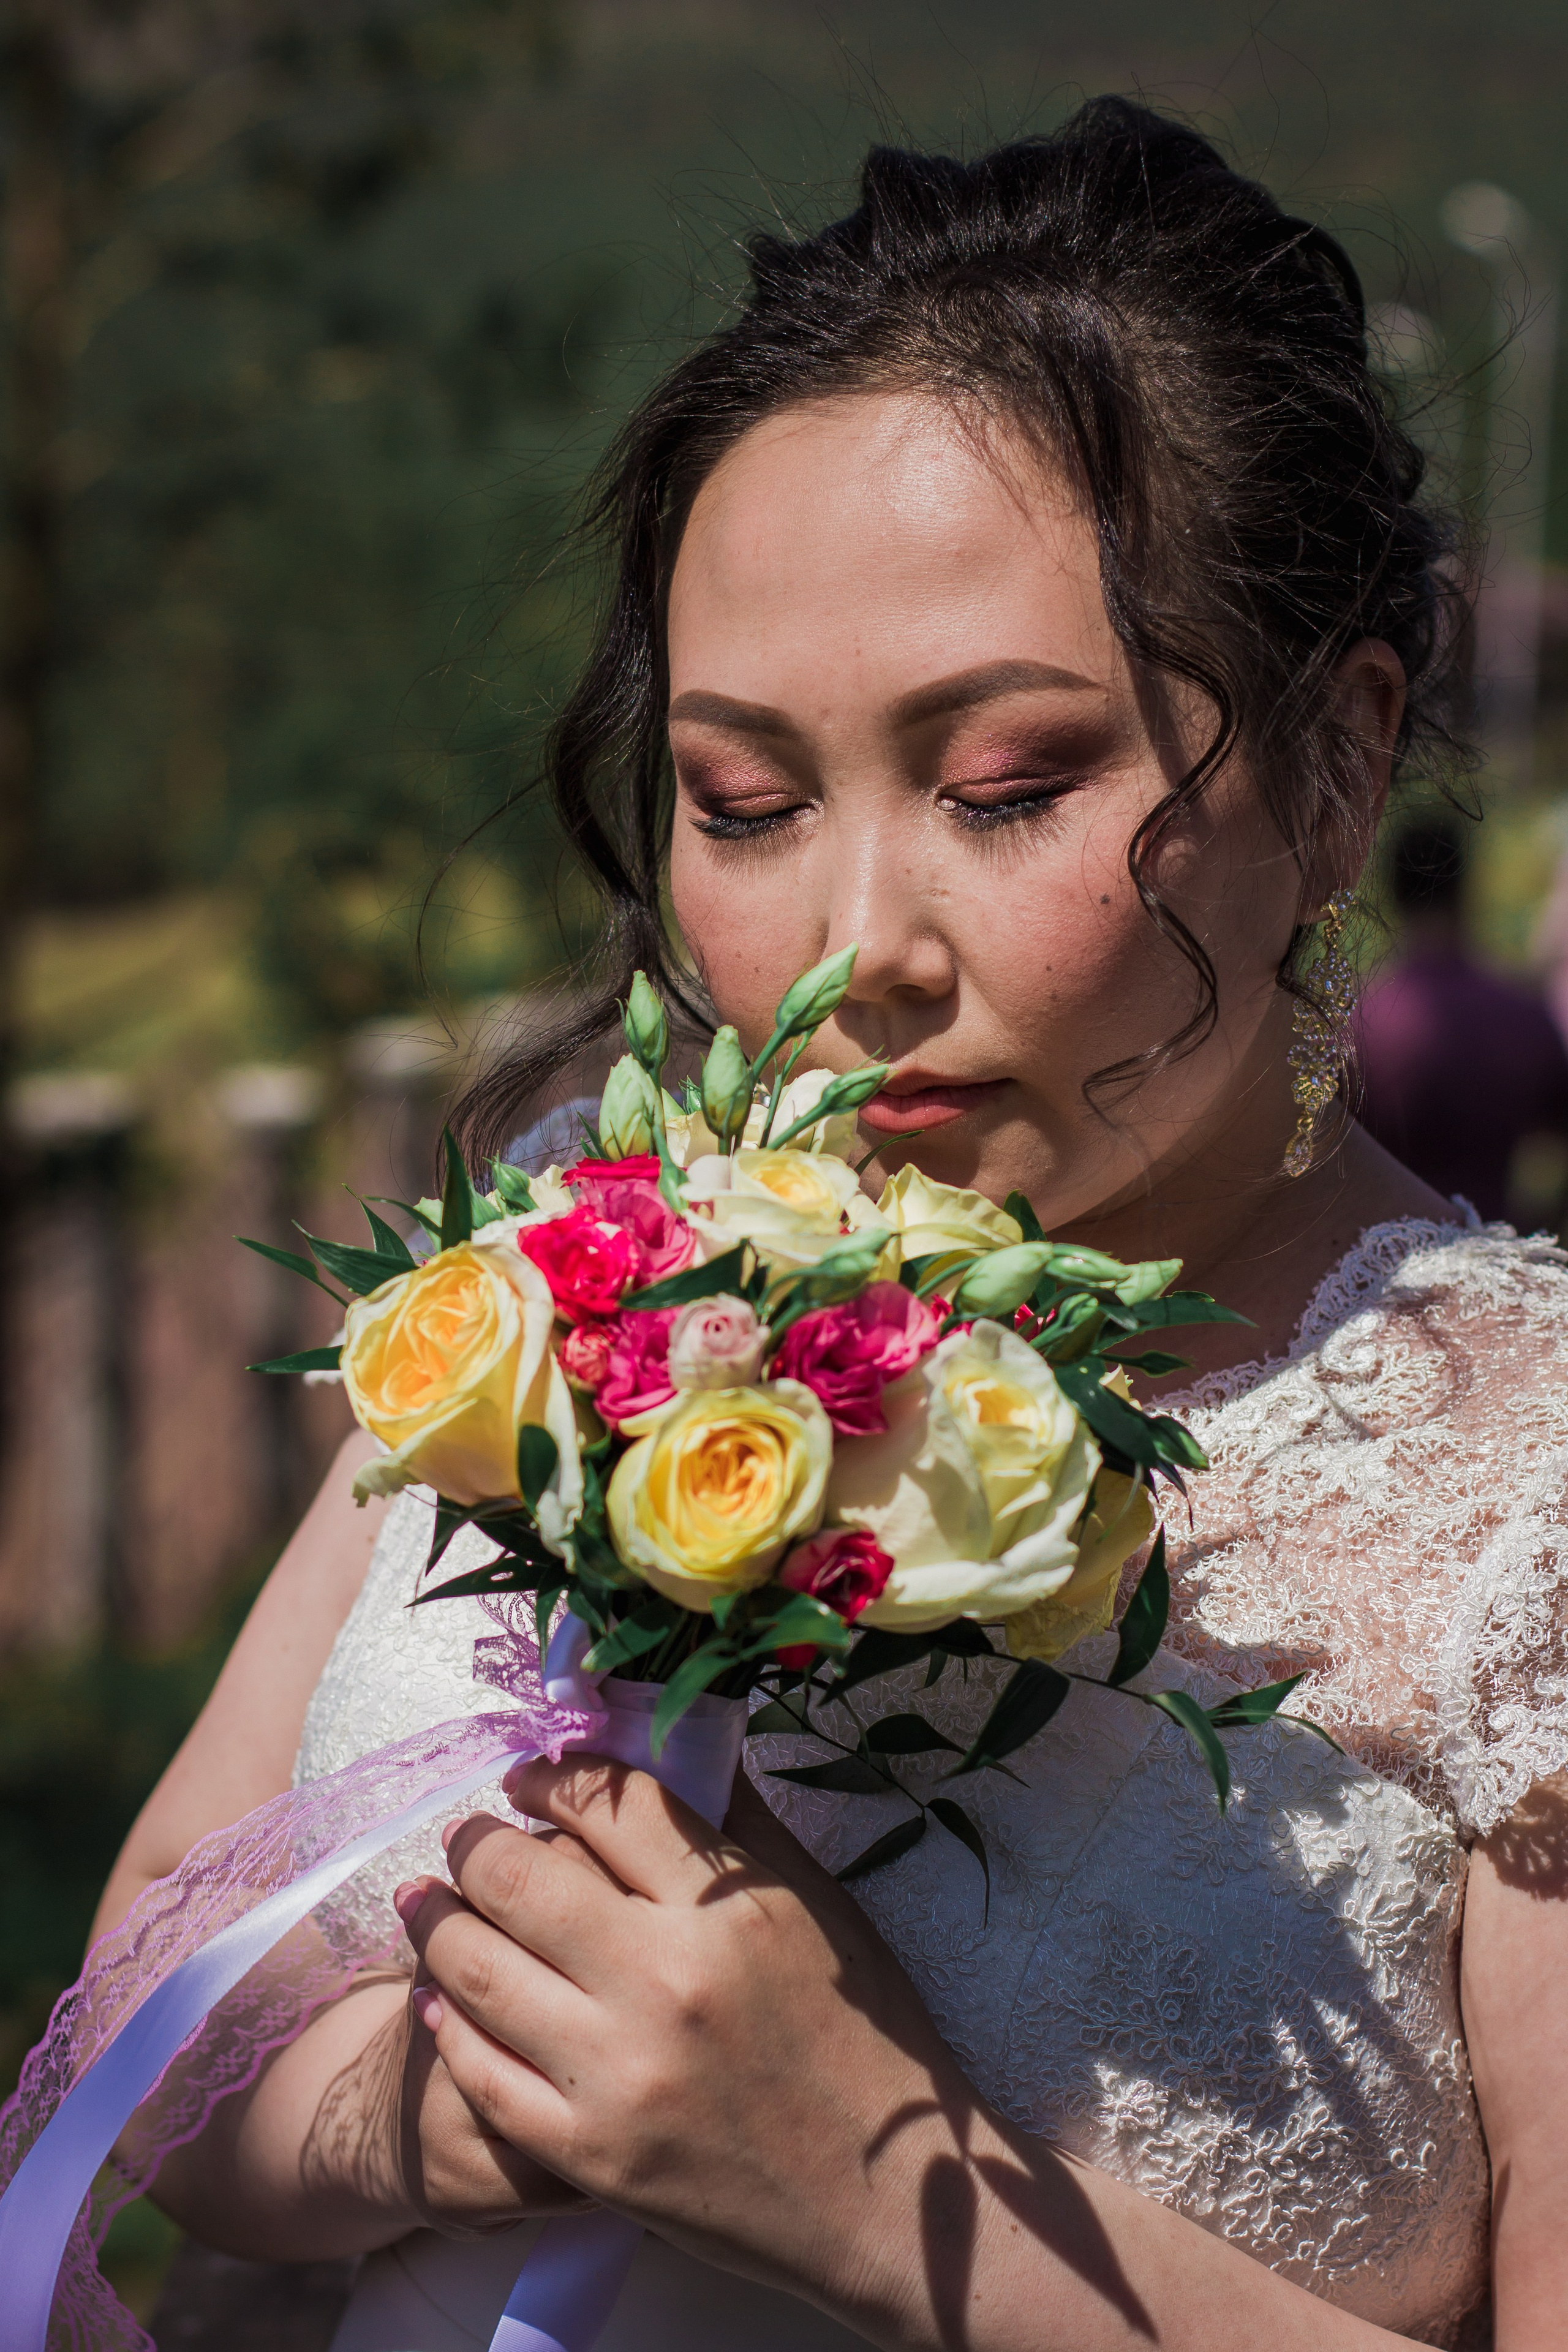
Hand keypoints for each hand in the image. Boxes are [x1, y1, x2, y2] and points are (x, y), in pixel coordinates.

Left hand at [400, 1757, 984, 2327]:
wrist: (887, 2202)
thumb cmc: (864, 2041)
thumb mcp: (820, 1911)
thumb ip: (739, 1827)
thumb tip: (681, 1743)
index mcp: (729, 1911)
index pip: (612, 1804)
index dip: (555, 1776)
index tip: (529, 1776)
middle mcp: (666, 1982)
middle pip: (519, 1878)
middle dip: (474, 1844)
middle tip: (463, 1837)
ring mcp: (619, 2075)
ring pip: (479, 1971)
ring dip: (436, 1922)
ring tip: (422, 1901)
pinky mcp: (590, 2155)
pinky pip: (484, 2076)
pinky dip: (449, 2028)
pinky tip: (436, 2001)